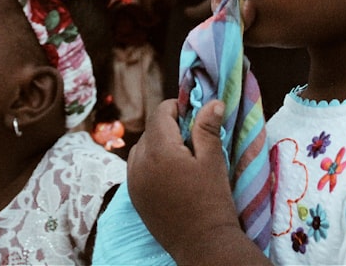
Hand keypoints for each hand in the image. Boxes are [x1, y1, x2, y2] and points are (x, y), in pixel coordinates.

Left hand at [127, 99, 265, 264]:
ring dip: (158, 145)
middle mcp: (139, 162)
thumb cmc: (212, 200)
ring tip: (182, 159)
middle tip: (193, 140)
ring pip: (142, 148)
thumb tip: (212, 101)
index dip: (177, 108)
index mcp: (159, 150)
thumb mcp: (213, 161)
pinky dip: (150, 163)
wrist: (202, 244)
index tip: (194, 116)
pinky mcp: (133, 195)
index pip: (160, 113)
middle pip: (150, 130)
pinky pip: (137, 167)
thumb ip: (207, 128)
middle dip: (169, 128)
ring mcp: (133, 180)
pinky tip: (170, 175)